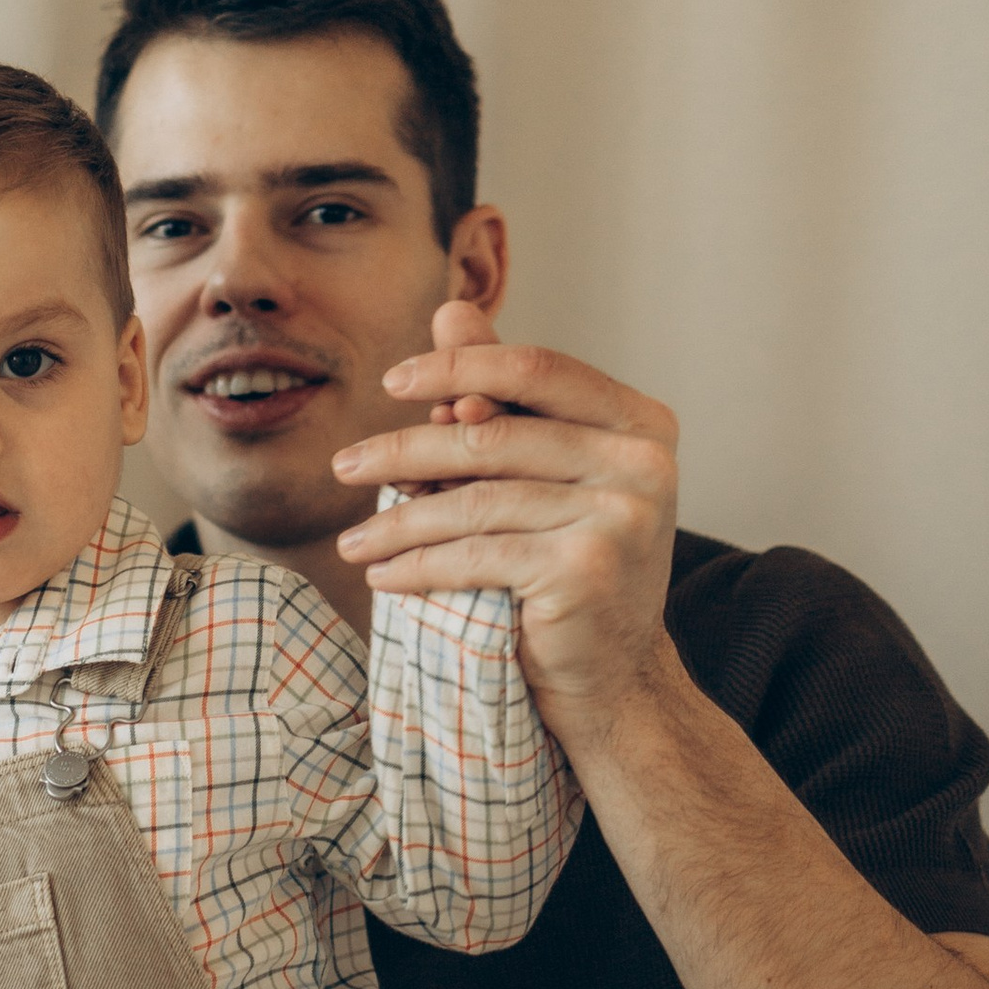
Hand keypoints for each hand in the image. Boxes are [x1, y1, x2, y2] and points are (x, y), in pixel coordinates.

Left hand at [329, 316, 679, 748]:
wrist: (614, 676)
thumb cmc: (573, 566)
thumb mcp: (544, 474)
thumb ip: (502, 398)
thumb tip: (450, 312)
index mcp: (641, 421)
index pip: (535, 368)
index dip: (458, 367)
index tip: (392, 381)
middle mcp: (643, 460)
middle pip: (494, 435)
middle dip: (406, 451)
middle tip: (345, 467)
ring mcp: (622, 514)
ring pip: (476, 499)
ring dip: (399, 520)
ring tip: (352, 541)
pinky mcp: (588, 567)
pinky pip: (476, 554)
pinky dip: (418, 565)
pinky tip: (383, 575)